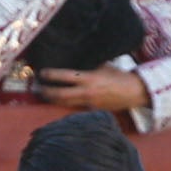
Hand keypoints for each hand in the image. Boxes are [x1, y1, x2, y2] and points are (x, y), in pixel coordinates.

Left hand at [34, 64, 151, 112]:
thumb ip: (87, 65)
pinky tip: (60, 101)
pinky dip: (66, 104)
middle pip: (61, 95)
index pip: (65, 77)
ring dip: (53, 100)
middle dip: (47, 92)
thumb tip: (73, 60)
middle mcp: (87, 92)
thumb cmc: (118, 76)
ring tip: (44, 95)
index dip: (51, 76)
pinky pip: (75, 107)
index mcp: (89, 78)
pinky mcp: (92, 110)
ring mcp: (89, 103)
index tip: (41, 73)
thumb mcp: (102, 66)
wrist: (132, 92)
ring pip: (66, 104)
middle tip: (38, 89)